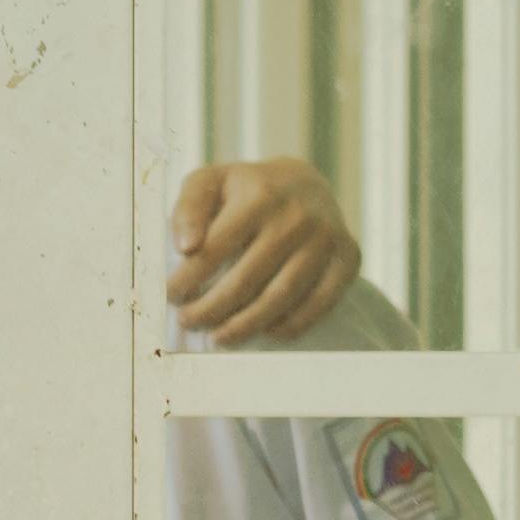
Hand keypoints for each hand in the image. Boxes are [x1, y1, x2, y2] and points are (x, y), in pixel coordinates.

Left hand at [167, 157, 357, 340]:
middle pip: (246, 280)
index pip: (215, 248)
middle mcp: (296, 216)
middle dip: (211, 309)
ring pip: (281, 298)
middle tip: (190, 321)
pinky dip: (290, 326)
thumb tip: (186, 247)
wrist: (306, 184)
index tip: (172, 296)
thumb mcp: (212, 182)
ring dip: (245, 326)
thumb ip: (189, 208)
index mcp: (259, 195)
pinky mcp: (348, 259)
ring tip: (220, 337)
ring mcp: (325, 239)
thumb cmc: (247, 190)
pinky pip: (318, 305)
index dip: (188, 279)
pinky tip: (266, 331)